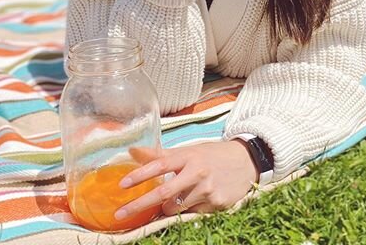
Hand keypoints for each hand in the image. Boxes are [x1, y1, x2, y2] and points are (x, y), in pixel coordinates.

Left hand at [114, 141, 257, 219]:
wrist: (245, 161)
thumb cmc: (211, 156)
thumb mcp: (188, 151)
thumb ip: (161, 154)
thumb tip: (133, 151)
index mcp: (188, 156)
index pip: (159, 164)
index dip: (139, 174)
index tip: (122, 185)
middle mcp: (197, 172)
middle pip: (163, 192)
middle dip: (140, 204)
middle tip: (120, 213)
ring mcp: (207, 190)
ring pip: (175, 208)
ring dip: (165, 209)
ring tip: (166, 204)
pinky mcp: (216, 205)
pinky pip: (191, 215)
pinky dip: (185, 213)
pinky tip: (191, 203)